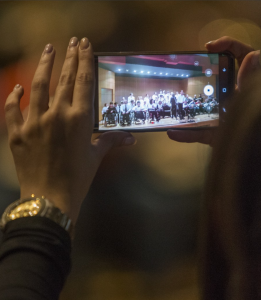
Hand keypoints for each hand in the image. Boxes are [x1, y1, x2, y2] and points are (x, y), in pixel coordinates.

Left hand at [5, 37, 135, 223]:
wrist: (49, 198)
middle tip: (72, 41)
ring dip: (44, 65)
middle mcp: (56, 115)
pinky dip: (15, 95)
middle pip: (63, 79)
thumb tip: (131, 139)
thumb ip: (111, 141)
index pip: (82, 82)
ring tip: (48, 49)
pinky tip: (19, 87)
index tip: (84, 45)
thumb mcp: (96, 157)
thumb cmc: (77, 178)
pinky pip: (13, 108)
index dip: (84, 61)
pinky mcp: (17, 132)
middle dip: (69, 57)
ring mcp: (34, 122)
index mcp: (78, 120)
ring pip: (38, 86)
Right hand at [167, 36, 260, 145]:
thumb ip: (252, 79)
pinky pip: (198, 134)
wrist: (255, 152)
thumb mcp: (254, 98)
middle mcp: (231, 97)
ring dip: (186, 104)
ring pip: (200, 107)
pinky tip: (172, 133)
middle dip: (200, 73)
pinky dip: (185, 135)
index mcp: (245, 85)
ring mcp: (220, 116)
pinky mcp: (214, 135)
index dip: (228, 44)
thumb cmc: (258, 123)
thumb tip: (254, 54)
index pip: (240, 56)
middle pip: (215, 79)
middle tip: (187, 70)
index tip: (209, 46)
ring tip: (171, 100)